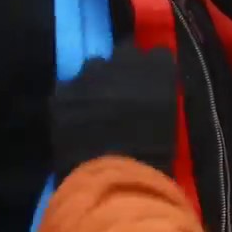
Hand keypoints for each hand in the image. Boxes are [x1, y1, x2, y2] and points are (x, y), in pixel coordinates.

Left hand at [50, 44, 177, 180]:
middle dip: (124, 67)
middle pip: (125, 52)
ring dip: (96, 80)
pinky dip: (72, 100)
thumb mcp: (167, 123)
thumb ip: (159, 99)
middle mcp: (122, 64)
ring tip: (95, 103)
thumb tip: (151, 95)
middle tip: (123, 88)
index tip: (152, 79)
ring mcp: (89, 76)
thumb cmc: (153, 158)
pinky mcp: (63, 94)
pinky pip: (68, 89)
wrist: (114, 179)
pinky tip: (74, 118)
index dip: (154, 67)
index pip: (158, 54)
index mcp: (156, 71)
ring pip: (93, 67)